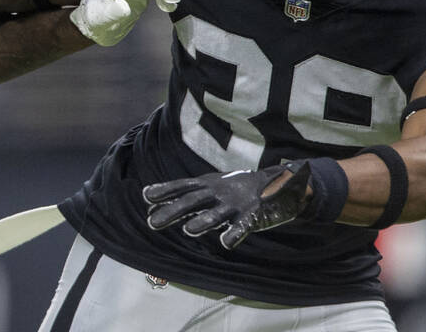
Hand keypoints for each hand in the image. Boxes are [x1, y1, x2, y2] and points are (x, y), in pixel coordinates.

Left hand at [142, 162, 310, 249]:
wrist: (279, 182)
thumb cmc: (238, 187)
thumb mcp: (213, 186)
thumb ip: (188, 196)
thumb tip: (155, 206)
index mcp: (209, 184)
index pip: (183, 186)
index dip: (165, 191)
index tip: (146, 197)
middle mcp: (219, 192)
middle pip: (193, 201)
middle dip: (173, 210)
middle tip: (152, 223)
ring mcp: (236, 203)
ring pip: (217, 213)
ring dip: (203, 221)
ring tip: (188, 231)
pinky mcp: (254, 215)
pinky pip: (243, 226)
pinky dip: (235, 233)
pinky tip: (225, 242)